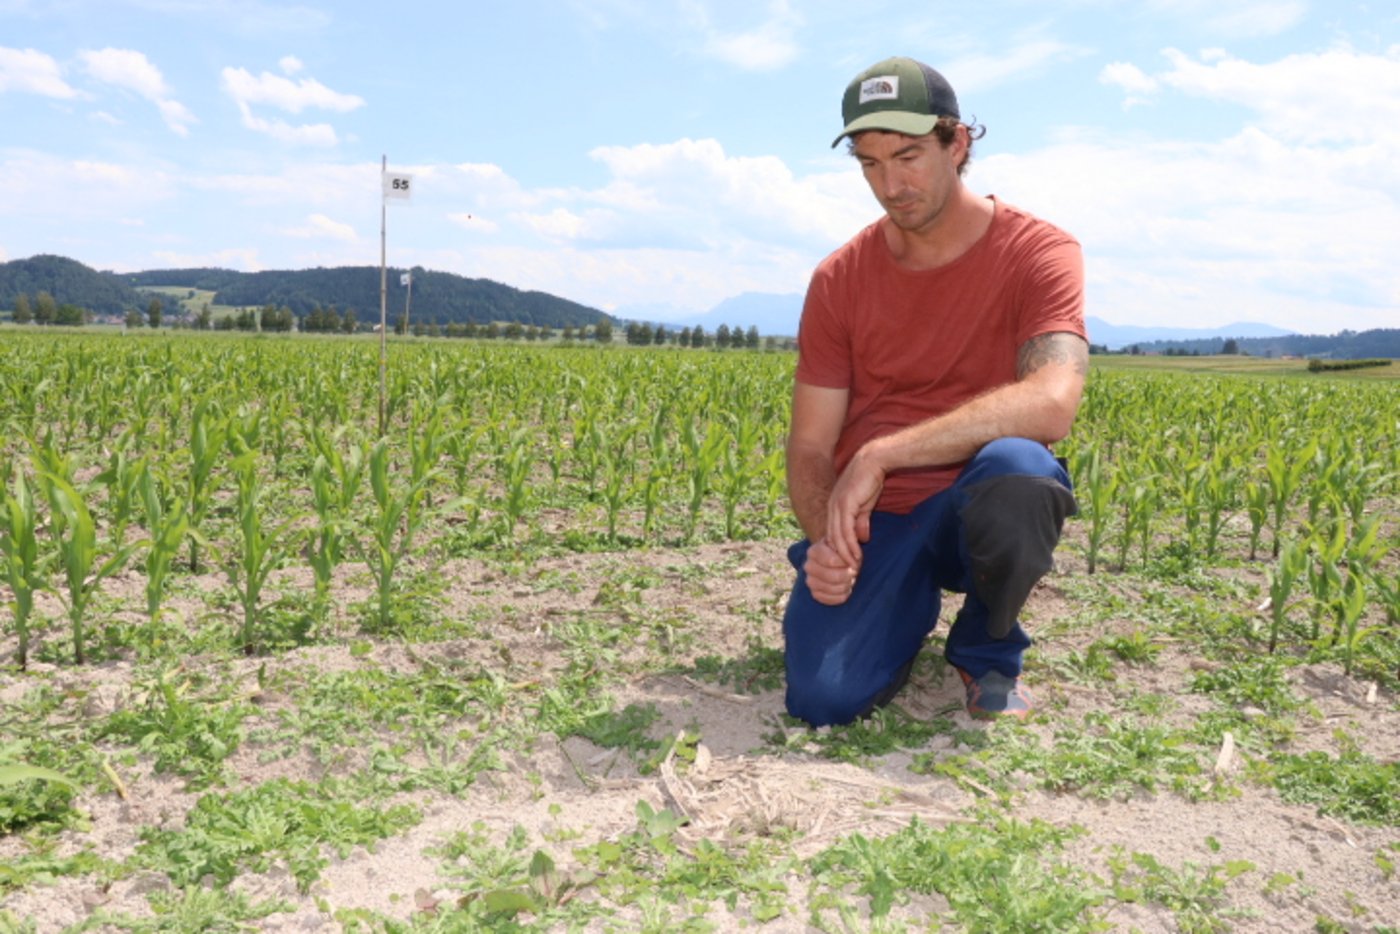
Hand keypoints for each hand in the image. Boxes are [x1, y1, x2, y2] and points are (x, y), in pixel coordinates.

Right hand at [803, 537, 860, 605]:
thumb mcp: (845, 543)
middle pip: (831, 576)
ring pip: (831, 588)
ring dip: (846, 586)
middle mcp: (808, 566)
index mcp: (814, 551)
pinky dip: (842, 596)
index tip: (855, 563)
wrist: (836, 562)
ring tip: (851, 580)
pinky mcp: (815, 594)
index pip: (831, 560)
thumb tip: (855, 557)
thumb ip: (850, 546)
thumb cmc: (841, 552)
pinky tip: (846, 589)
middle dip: (847, 576)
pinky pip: (830, 599)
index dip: (847, 563)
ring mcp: (810, 581)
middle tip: (854, 573)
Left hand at [825, 449, 883, 568]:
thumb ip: (861, 521)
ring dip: (846, 555)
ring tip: (854, 567)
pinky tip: (856, 556)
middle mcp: (832, 507)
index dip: (839, 549)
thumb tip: (862, 539)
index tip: (847, 563)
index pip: (833, 533)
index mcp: (834, 507)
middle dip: (840, 556)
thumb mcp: (865, 505)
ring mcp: (837, 506)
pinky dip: (850, 546)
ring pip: (837, 537)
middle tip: (849, 571)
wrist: (873, 461)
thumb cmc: (870, 480)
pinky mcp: (845, 505)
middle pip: (832, 538)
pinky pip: (845, 531)